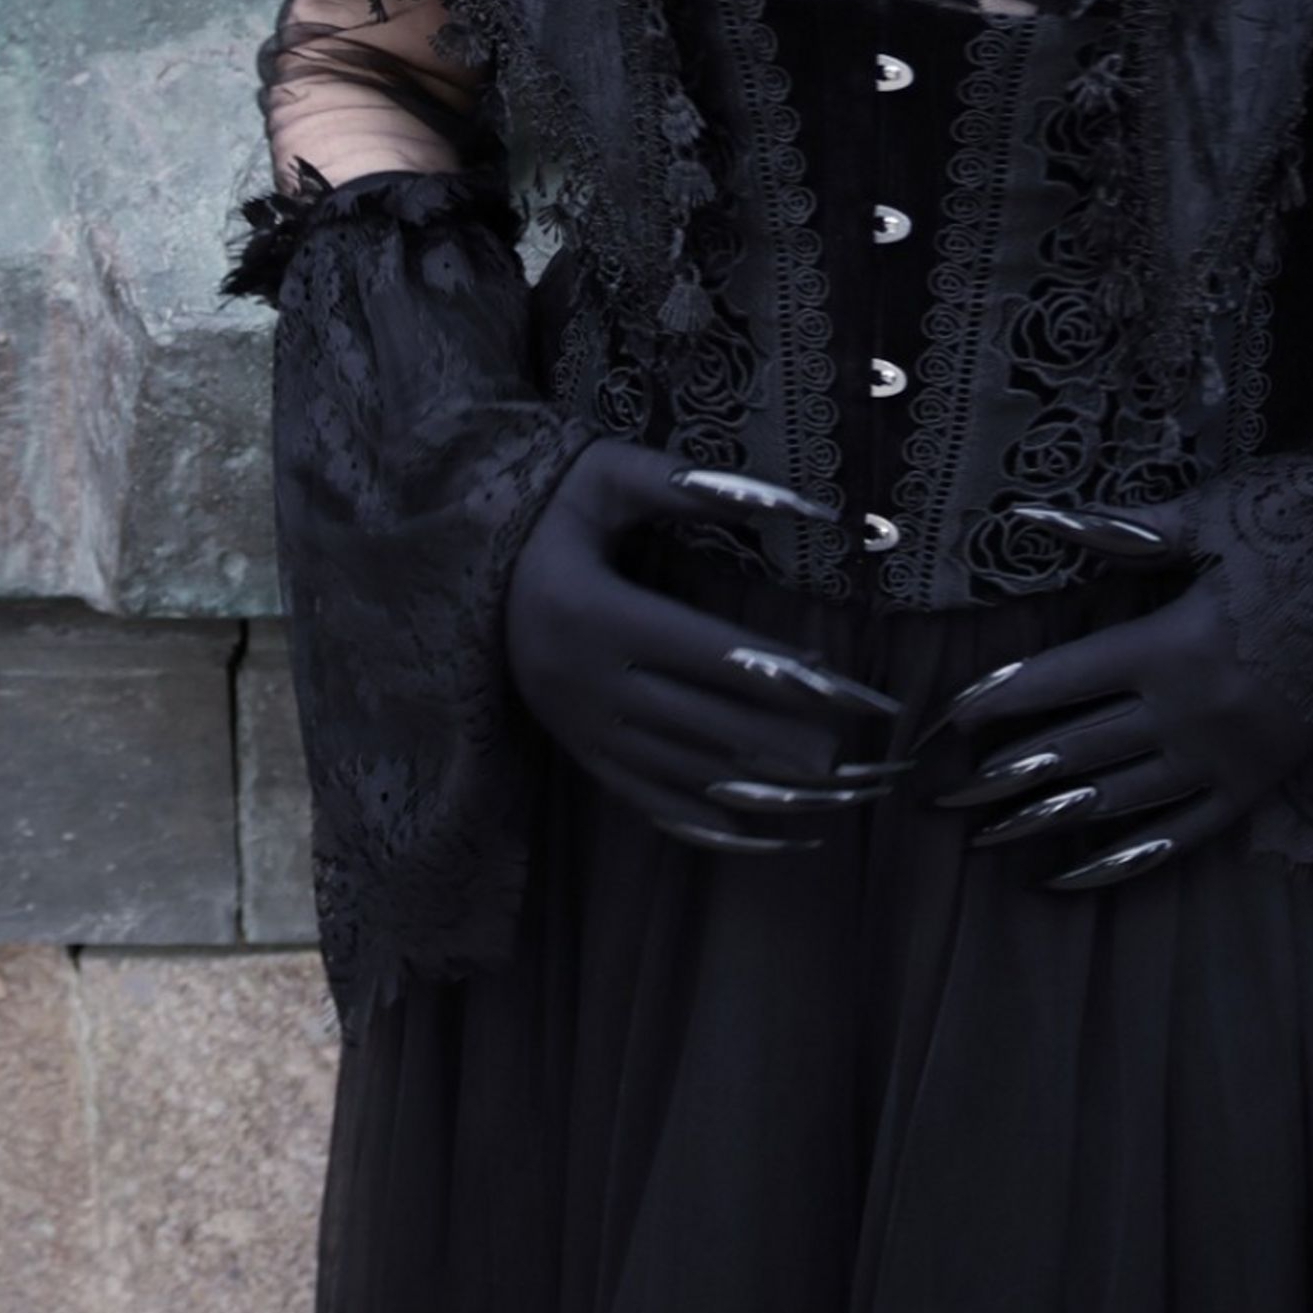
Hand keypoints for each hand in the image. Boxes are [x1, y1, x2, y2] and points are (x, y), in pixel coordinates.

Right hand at [507, 441, 903, 852]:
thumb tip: (783, 499)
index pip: (704, 652)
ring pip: (677, 769)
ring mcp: (576, 726)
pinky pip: (643, 800)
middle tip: (848, 755)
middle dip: (777, 739)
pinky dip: (702, 823)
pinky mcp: (576, 751)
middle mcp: (581, 680)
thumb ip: (682, 483)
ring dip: (751, 785)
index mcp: (591, 612)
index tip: (838, 685)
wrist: (463, 562)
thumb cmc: (551, 507)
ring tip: (821, 791)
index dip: (775, 671)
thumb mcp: (606, 476)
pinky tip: (757, 836)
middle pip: (699, 720)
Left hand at [927, 500, 1312, 889]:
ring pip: (1117, 801)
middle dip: (1001, 776)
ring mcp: (1225, 758)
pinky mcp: (1259, 785)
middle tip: (940, 798)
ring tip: (986, 839)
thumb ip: (1124, 531)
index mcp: (1172, 644)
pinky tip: (1073, 875)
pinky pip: (1180, 836)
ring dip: (1045, 821)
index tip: (947, 720)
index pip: (1060, 681)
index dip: (999, 700)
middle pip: (1076, 750)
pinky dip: (1124, 859)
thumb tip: (1037, 518)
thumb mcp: (1216, 519)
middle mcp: (1190, 713)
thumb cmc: (1311, 532)